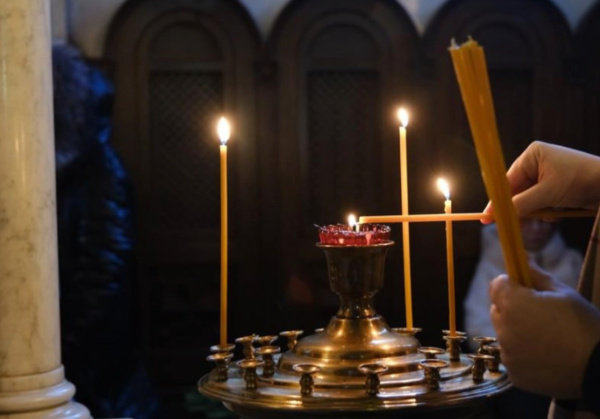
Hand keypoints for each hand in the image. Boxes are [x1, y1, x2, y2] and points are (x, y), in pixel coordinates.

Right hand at [483, 141, 599, 220]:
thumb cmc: (582, 180)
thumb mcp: (549, 193)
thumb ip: (522, 204)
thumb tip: (498, 215)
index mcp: (532, 155)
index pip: (508, 180)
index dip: (498, 200)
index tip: (487, 217)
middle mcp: (536, 162)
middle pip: (516, 190)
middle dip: (520, 207)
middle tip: (516, 224)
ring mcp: (546, 173)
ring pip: (528, 198)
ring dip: (535, 210)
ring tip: (548, 215)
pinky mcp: (555, 185)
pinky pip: (539, 200)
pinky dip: (544, 210)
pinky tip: (554, 213)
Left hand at [490, 266, 599, 398]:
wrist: (599, 369)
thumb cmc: (583, 325)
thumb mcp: (564, 293)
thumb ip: (536, 275)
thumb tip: (522, 258)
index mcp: (513, 304)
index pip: (496, 285)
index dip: (511, 284)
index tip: (526, 289)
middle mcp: (503, 328)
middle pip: (498, 309)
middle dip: (513, 308)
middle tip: (540, 314)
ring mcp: (507, 353)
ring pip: (504, 334)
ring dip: (517, 331)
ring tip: (547, 337)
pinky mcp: (514, 374)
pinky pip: (512, 356)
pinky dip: (523, 354)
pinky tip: (547, 355)